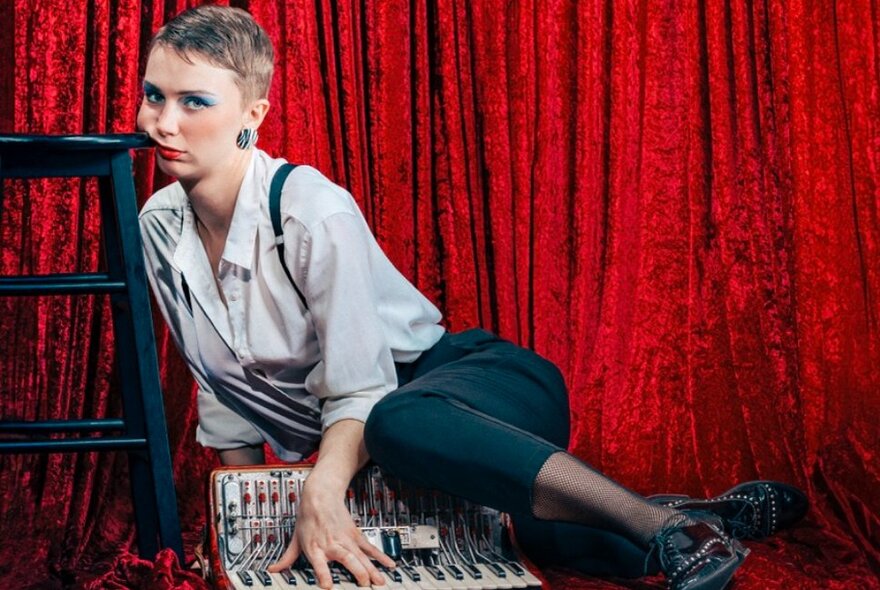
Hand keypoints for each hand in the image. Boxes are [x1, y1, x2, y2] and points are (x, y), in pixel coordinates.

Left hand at [267, 474, 395, 587]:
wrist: (321, 495)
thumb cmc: (309, 517)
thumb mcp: (295, 539)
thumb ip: (287, 558)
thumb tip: (274, 570)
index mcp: (316, 548)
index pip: (319, 564)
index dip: (324, 575)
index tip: (328, 586)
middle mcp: (333, 545)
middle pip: (348, 560)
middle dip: (358, 573)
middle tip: (364, 585)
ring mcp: (346, 540)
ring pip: (362, 556)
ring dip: (372, 569)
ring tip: (380, 582)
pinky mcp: (355, 536)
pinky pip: (370, 548)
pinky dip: (381, 557)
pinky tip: (389, 565)